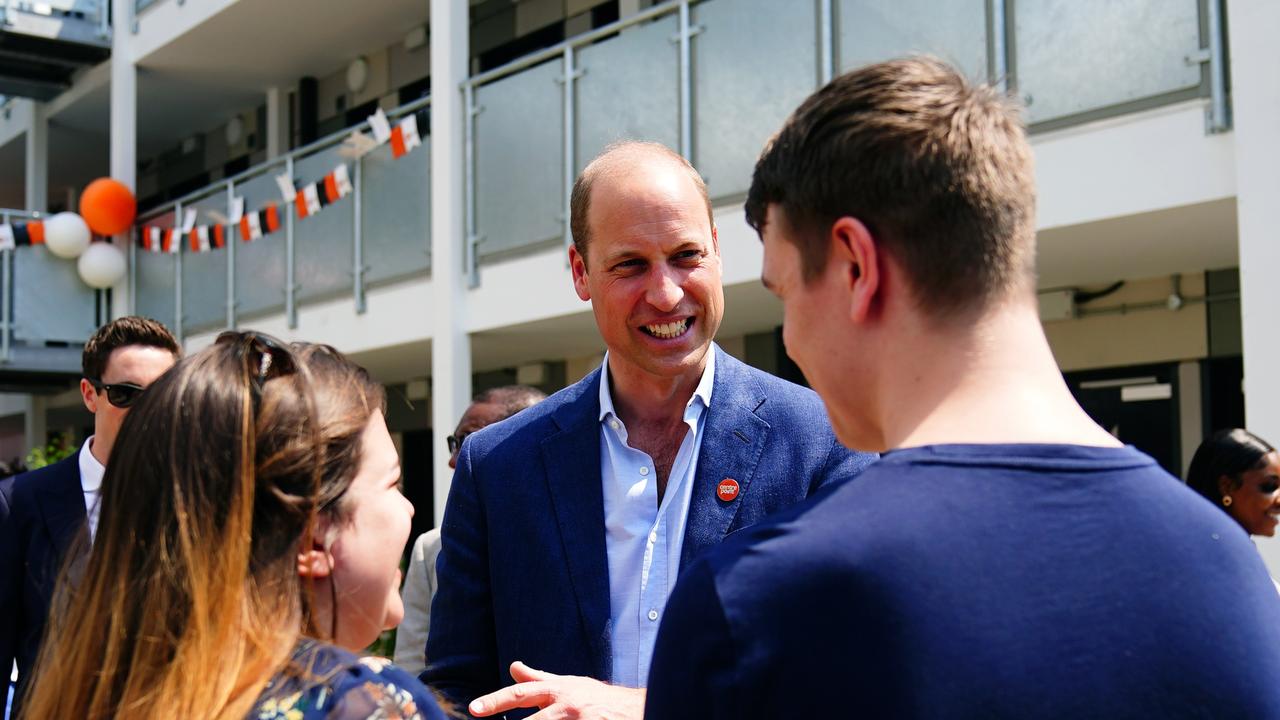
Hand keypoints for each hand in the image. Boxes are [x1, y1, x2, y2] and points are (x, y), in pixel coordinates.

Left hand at [468, 661, 645, 719]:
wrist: (637, 709)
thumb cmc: (598, 699)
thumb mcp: (568, 685)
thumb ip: (539, 680)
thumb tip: (513, 667)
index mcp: (558, 690)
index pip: (521, 694)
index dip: (495, 701)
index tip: (473, 709)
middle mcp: (567, 704)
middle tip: (483, 715)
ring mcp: (580, 718)